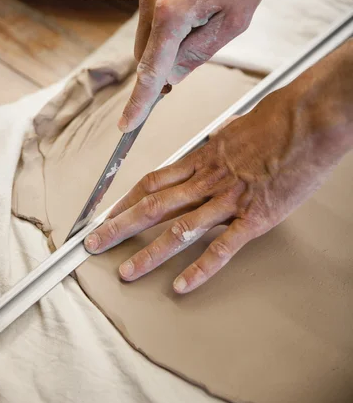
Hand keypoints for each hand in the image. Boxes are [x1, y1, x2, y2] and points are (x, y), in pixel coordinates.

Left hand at [87, 59, 351, 292]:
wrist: (308, 119)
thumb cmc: (277, 118)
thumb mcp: (237, 127)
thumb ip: (219, 143)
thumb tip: (210, 145)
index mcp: (203, 158)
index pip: (153, 181)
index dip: (126, 199)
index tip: (108, 212)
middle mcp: (208, 179)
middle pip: (153, 205)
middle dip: (120, 226)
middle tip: (94, 244)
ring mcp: (229, 199)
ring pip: (180, 230)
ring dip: (150, 253)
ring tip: (127, 272)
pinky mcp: (255, 217)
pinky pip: (222, 247)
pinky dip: (201, 268)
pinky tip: (183, 285)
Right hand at [118, 0, 280, 132]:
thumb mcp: (234, 21)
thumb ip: (198, 53)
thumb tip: (170, 76)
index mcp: (172, 12)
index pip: (151, 70)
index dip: (140, 102)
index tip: (127, 127)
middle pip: (146, 56)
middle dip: (164, 69)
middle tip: (195, 58)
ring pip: (149, 38)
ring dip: (168, 46)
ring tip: (207, 20)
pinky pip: (152, 18)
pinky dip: (167, 29)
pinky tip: (197, 11)